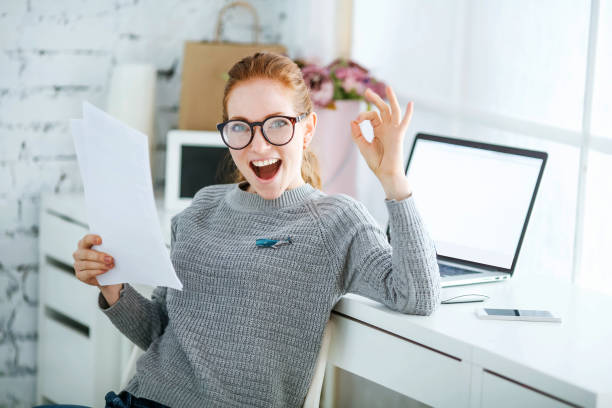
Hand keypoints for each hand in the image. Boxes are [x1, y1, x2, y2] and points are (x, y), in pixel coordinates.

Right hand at [73, 234, 122, 304]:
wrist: (106, 275)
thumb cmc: (106, 259)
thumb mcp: (107, 251)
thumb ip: (109, 247)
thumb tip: (118, 245)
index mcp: (85, 244)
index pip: (86, 239)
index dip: (92, 239)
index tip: (100, 240)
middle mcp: (79, 253)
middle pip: (86, 253)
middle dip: (99, 256)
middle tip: (110, 259)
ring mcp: (78, 264)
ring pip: (86, 264)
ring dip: (100, 265)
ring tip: (110, 266)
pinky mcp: (80, 275)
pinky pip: (87, 273)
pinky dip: (96, 272)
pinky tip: (104, 271)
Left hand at [350, 85, 412, 199]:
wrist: (385, 173)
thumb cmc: (376, 162)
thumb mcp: (363, 146)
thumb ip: (357, 134)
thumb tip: (352, 121)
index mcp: (379, 130)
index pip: (372, 116)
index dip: (362, 116)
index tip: (356, 122)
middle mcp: (387, 128)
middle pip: (382, 109)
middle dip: (375, 99)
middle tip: (367, 91)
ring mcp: (393, 130)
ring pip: (393, 111)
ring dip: (391, 99)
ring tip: (388, 87)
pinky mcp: (398, 135)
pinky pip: (404, 123)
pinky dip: (408, 113)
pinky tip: (410, 103)